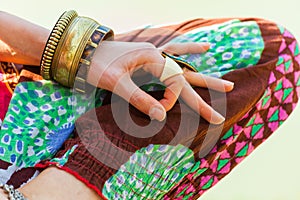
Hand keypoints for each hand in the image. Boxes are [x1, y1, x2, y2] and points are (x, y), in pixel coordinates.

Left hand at [87, 41, 233, 123]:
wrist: (83, 51)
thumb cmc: (96, 65)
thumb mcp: (116, 83)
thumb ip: (139, 98)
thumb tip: (161, 116)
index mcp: (152, 59)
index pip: (175, 83)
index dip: (171, 100)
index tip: (158, 111)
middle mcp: (158, 55)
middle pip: (188, 75)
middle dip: (208, 89)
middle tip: (231, 96)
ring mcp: (155, 55)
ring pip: (185, 67)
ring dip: (205, 77)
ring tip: (227, 84)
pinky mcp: (149, 58)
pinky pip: (174, 52)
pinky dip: (189, 51)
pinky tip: (204, 49)